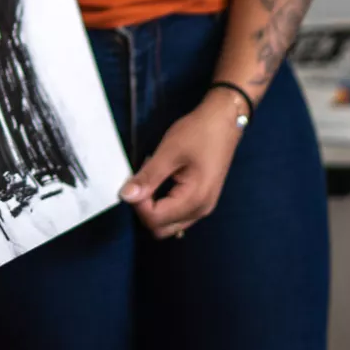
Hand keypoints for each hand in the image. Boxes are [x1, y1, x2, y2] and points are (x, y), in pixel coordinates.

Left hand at [118, 92, 245, 239]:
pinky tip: (162, 182)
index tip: (134, 181)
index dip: (138, 203)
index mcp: (194, 200)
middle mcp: (201, 211)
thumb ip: (148, 177)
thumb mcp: (169, 152)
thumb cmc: (199, 133)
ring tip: (153, 178)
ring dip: (153, 207)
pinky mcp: (202, 200)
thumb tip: (125, 196)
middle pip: (161, 228)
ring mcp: (203, 207)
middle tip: (142, 181)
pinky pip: (176, 214)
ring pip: (168, 223)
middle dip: (144, 209)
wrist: (225, 120)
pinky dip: (163, 204)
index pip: (155, 219)